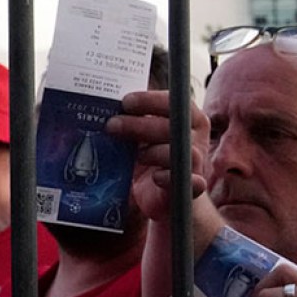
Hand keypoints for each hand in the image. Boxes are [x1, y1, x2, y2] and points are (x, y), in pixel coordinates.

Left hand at [107, 90, 210, 220]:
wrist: (160, 196)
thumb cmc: (148, 157)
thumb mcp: (139, 136)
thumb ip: (131, 120)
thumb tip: (101, 107)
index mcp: (186, 117)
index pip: (173, 101)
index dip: (149, 100)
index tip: (125, 102)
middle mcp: (194, 137)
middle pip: (172, 125)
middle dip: (139, 124)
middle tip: (112, 125)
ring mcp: (195, 162)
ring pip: (180, 151)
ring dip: (153, 152)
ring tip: (136, 156)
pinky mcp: (192, 187)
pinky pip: (191, 181)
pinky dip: (171, 177)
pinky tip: (156, 177)